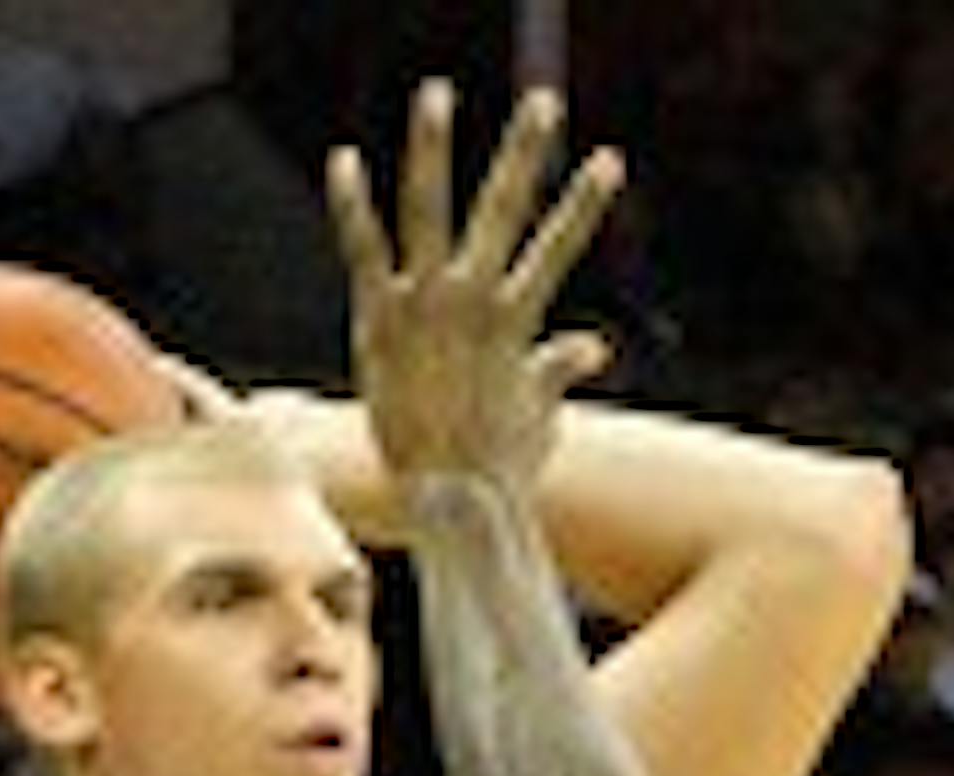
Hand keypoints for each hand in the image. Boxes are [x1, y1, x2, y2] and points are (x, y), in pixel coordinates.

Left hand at [328, 79, 621, 510]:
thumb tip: (594, 346)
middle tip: (542, 101)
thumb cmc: (493, 467)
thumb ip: (558, 367)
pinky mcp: (380, 321)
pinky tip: (343, 159)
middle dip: (525, 155)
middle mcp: (472, 304)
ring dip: (433, 149)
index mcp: (514, 322)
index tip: (610, 159)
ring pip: (431, 212)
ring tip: (437, 92)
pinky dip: (353, 206)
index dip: (583, 205)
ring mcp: (425, 308)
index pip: (556, 248)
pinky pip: (365, 251)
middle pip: (504, 211)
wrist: (444, 506)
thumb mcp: (536, 414)